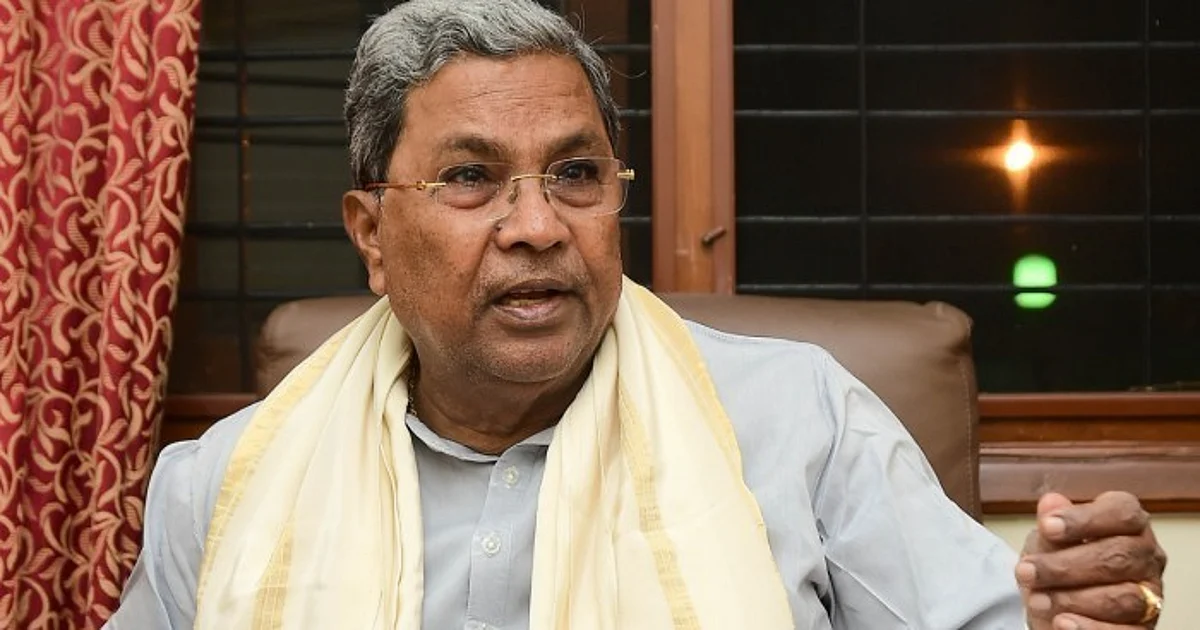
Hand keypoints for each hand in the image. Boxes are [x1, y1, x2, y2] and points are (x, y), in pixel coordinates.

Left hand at [1017, 492, 1165, 628]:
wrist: (1057, 605)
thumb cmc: (1060, 563)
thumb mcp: (1049, 541)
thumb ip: (1052, 524)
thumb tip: (1051, 502)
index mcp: (1129, 524)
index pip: (1122, 513)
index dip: (1085, 518)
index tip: (1047, 527)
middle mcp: (1146, 557)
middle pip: (1118, 556)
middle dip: (1065, 565)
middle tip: (1027, 572)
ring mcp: (1149, 595)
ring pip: (1123, 597)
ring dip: (1072, 599)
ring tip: (1036, 600)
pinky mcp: (1143, 628)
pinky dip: (1091, 628)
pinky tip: (1062, 623)